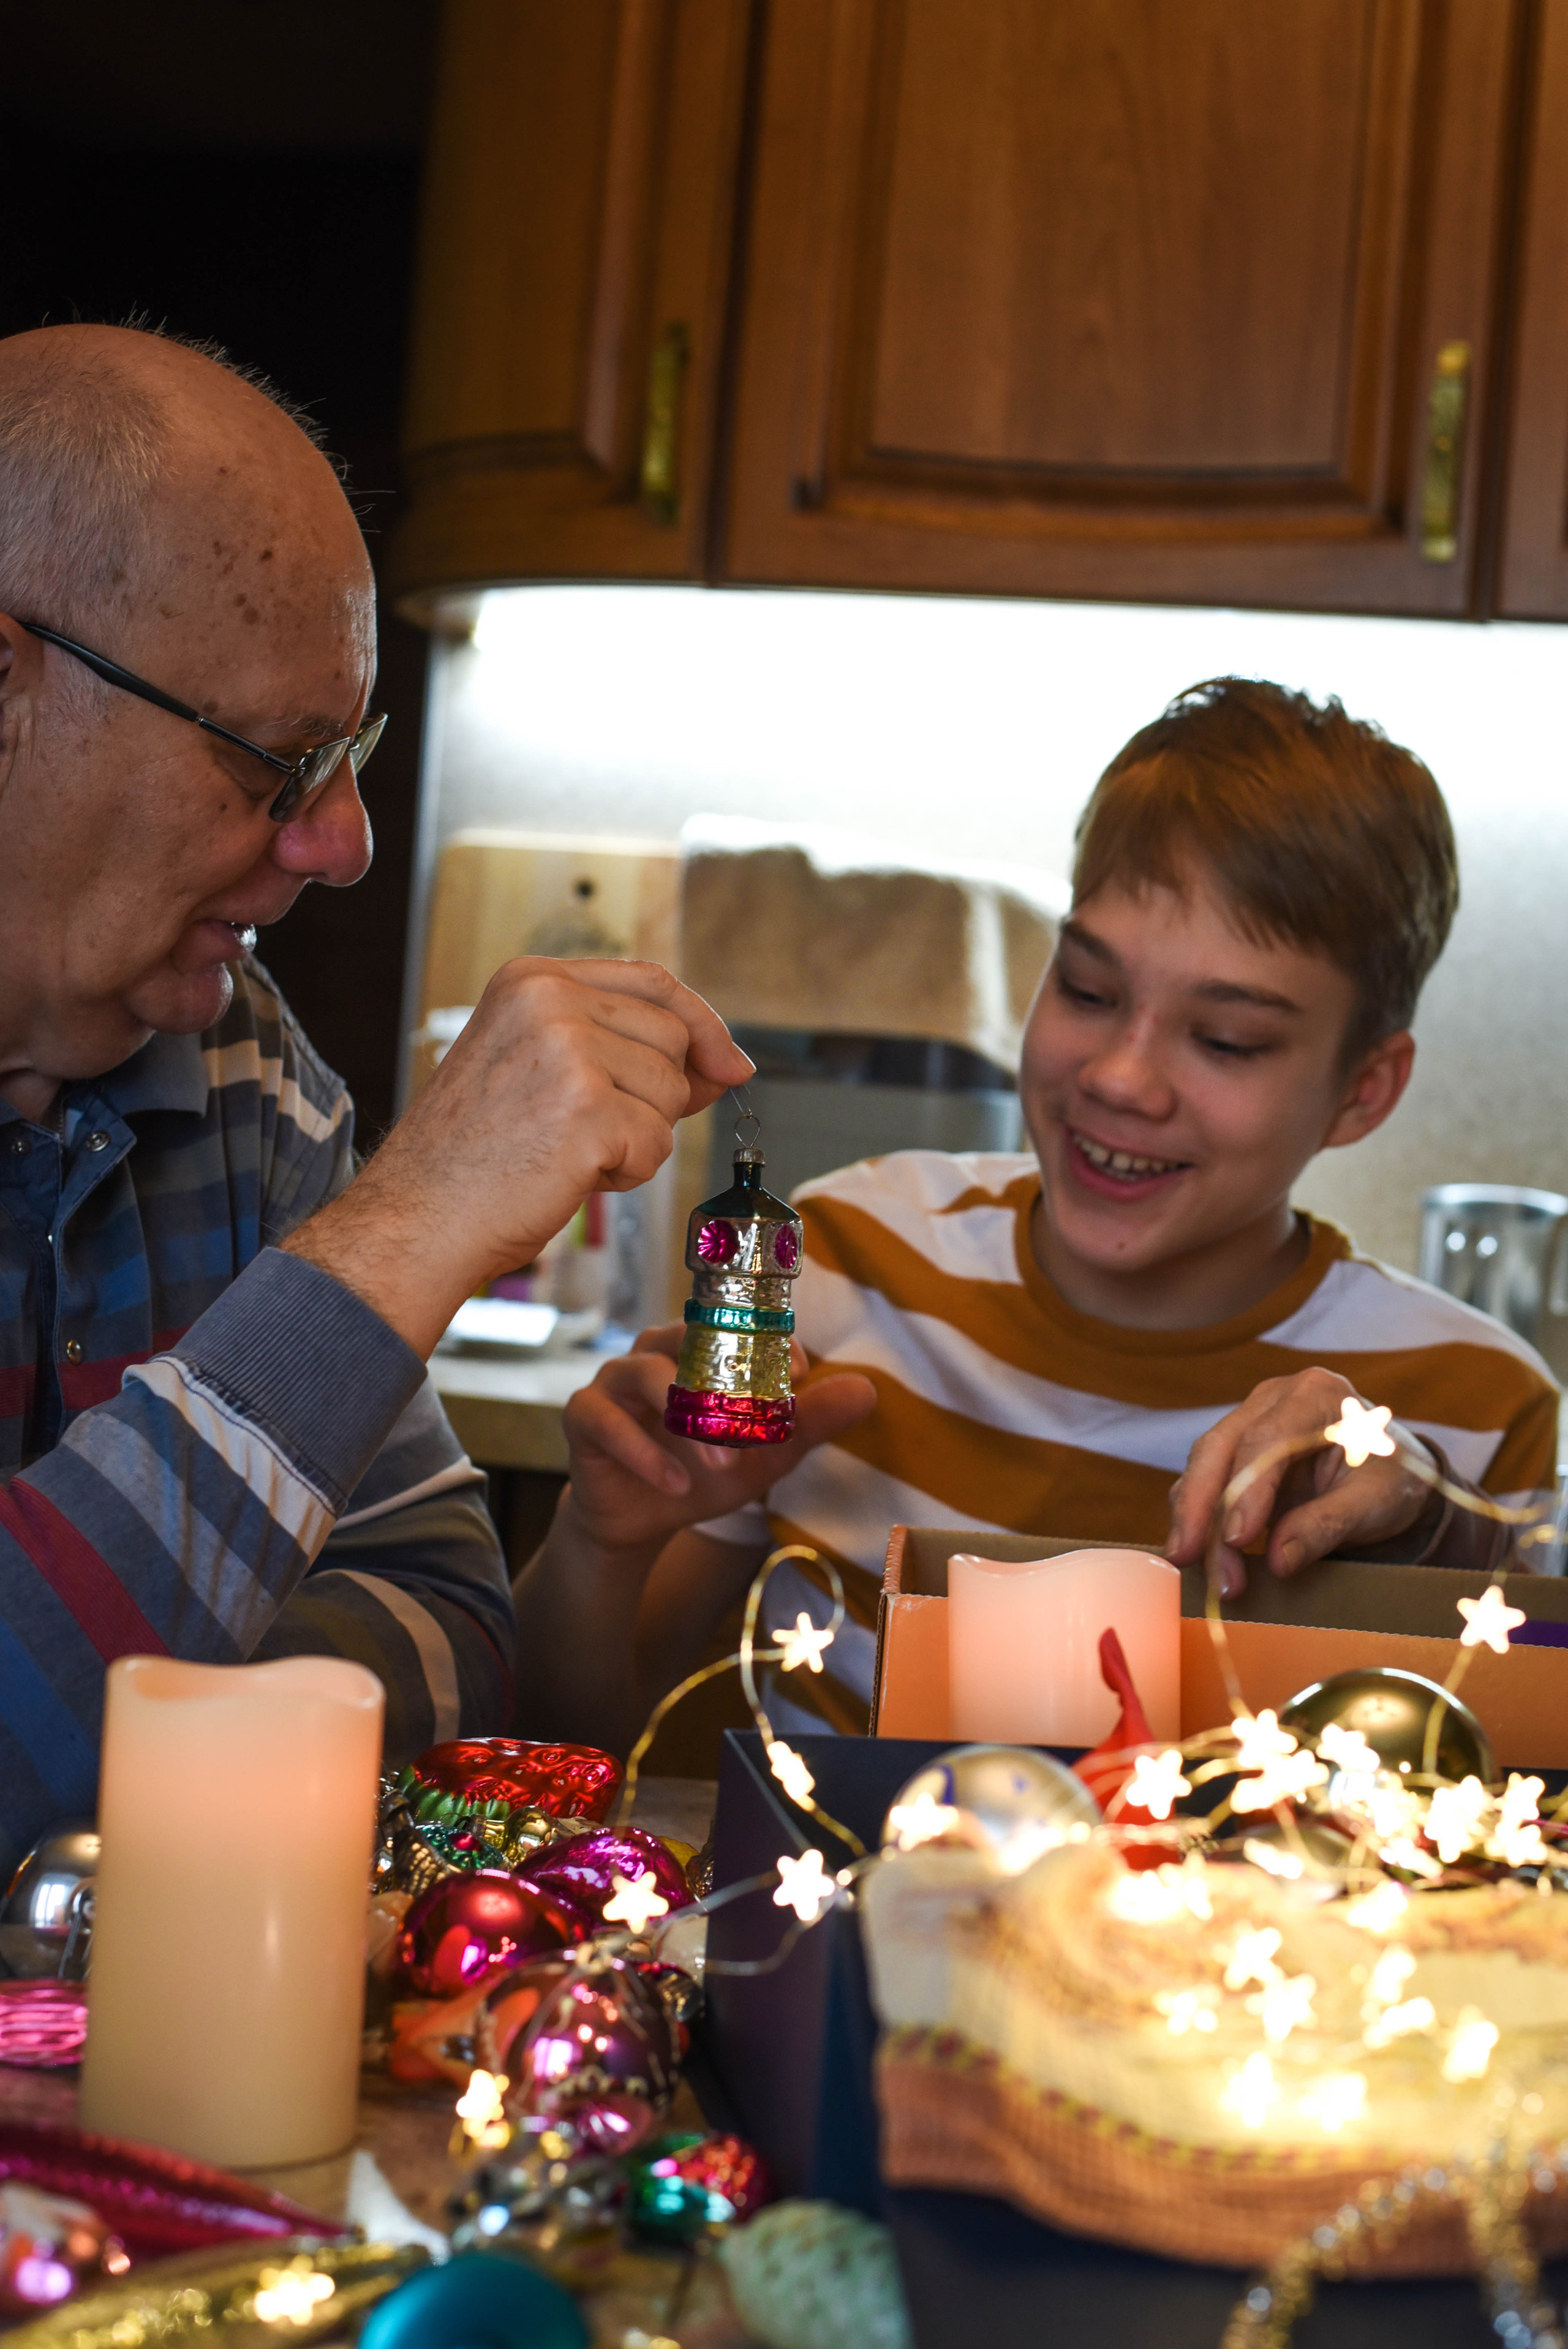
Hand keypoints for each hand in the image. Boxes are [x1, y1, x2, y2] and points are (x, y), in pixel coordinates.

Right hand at [284, 958, 750, 1355]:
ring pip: (671, 1093)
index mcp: (531, 979)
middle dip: (654, 1096)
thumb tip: (728, 1062)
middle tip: (588, 1133)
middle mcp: (549, 1001)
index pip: (652, 980)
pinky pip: (656, 1143)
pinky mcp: (587, 1111)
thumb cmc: (473, 1157)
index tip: (728, 1062)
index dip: (700, 1023)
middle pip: (671, 1038)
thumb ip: (627, 1051)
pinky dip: (626, 1173)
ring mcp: (567, 1052)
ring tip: (567, 1153)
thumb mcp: (541, 1070)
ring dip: (638, 1138)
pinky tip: (570, 1176)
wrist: (416, 1218)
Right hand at [560, 1324, 876, 1556]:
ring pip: (645, 1375)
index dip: (769, 1343)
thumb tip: (868, 1390)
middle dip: (725, 1383)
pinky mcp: (584, 1415)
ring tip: (721, 1467)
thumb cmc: (704, 1470)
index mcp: (700, 1346)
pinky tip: (677, 1486)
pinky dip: (643, 1454)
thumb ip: (808, 1421)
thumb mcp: (765, 1453)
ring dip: (686, 1422)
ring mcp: (614, 1378)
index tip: (799, 1378)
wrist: (642, 1518)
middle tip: (758, 1428)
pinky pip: (605, 1422)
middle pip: (687, 1340)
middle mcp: (655, 1350)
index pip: (736, 1323)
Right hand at [1165, 1367, 1431, 1597]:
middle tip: (1189, 1557)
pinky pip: (1205, 1481)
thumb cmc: (1392, 1479)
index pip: (1267, 1440)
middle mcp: (1273, 1399)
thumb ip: (1327, 1525)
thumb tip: (1278, 1561)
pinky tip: (1197, 1554)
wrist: (1393, 1474)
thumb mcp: (1375, 1503)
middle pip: (1220, 1448)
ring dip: (1194, 1519)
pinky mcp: (1236, 1450)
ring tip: (1192, 1566)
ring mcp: (1249, 1420)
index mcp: (1316, 1395)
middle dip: (1200, 1507)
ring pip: (1204, 1465)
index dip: (1246, 1490)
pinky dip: (1198, 1519)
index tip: (1236, 1540)